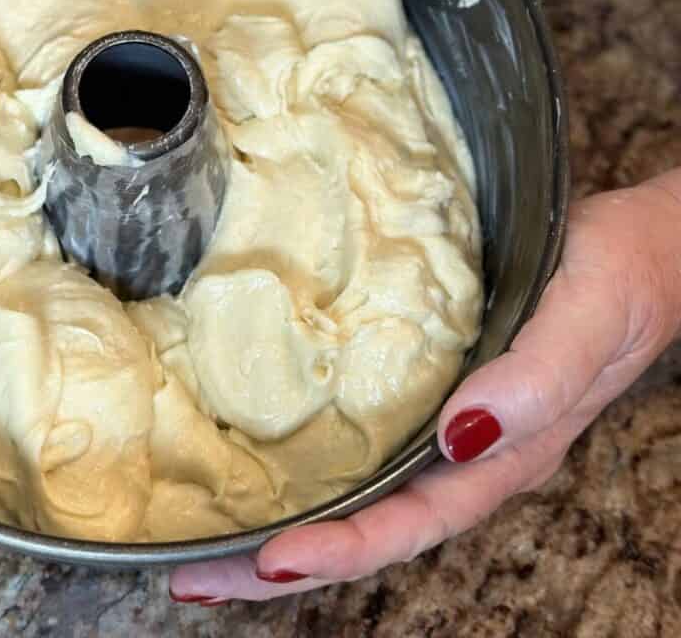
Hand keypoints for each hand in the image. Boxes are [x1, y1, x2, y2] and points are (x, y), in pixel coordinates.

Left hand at [170, 168, 680, 602]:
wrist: (638, 252)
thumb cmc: (616, 281)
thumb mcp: (584, 323)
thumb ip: (534, 382)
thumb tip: (464, 434)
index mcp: (501, 458)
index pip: (410, 523)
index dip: (341, 549)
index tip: (270, 559)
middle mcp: (463, 457)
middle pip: (365, 531)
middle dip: (281, 564)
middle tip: (195, 579)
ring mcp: (442, 429)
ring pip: (355, 497)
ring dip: (282, 526)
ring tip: (206, 549)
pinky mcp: (427, 390)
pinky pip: (361, 446)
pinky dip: (308, 470)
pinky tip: (263, 466)